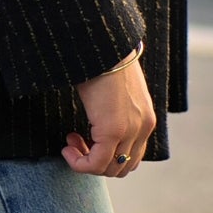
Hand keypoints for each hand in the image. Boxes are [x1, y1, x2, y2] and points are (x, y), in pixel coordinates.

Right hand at [62, 55, 155, 177]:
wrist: (104, 44)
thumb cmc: (103, 61)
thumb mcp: (115, 91)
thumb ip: (116, 110)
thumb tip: (98, 119)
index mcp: (145, 119)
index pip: (130, 157)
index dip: (106, 157)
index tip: (84, 139)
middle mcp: (143, 128)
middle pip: (121, 168)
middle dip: (95, 161)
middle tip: (75, 140)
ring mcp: (130, 130)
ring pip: (108, 168)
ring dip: (86, 161)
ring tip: (70, 141)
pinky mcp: (114, 129)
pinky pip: (95, 162)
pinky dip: (78, 162)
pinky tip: (66, 147)